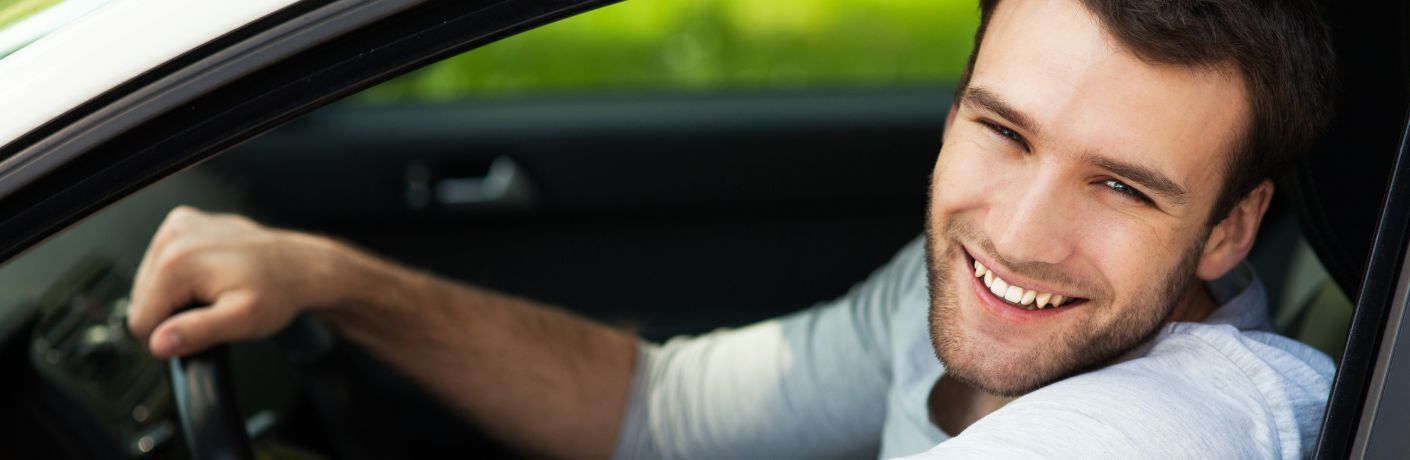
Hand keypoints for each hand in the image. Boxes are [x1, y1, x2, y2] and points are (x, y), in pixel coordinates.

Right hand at [127, 206, 354, 357]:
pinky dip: (183, 275)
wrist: (302, 266)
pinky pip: (163, 261)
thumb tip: (160, 342)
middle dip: (174, 314)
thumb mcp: (241, 321)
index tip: (197, 332)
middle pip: (143, 300)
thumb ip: (198, 332)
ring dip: (177, 295)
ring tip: (215, 292)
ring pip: (151, 282)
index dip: (167, 337)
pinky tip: (211, 276)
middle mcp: (174, 236)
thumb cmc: (278, 290)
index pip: (140, 320)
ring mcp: (179, 225)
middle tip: (212, 311)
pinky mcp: (185, 222)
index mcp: (177, 261)